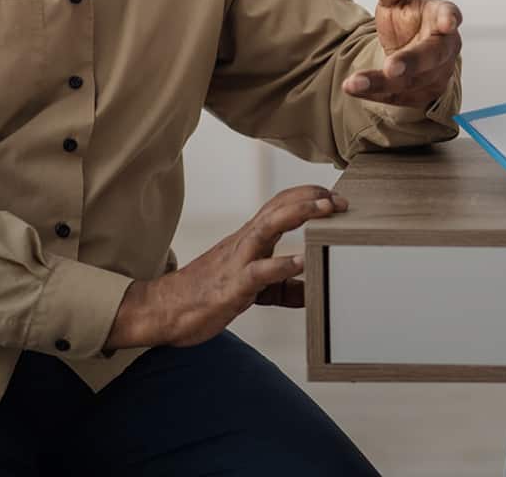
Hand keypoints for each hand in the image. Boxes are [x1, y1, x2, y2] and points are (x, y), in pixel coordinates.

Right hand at [104, 186, 347, 350]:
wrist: (165, 309)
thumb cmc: (207, 295)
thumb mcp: (251, 289)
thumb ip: (281, 288)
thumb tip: (311, 293)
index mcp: (249, 239)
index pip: (280, 205)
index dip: (307, 196)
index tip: (335, 196)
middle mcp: (245, 241)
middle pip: (278, 206)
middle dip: (311, 197)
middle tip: (341, 199)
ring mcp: (238, 260)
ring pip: (268, 227)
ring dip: (299, 214)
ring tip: (326, 210)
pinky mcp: (232, 286)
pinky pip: (258, 272)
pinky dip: (280, 265)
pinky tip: (300, 263)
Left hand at [342, 0, 461, 109]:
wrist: (413, 54)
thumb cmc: (411, 20)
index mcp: (441, 17)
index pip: (449, 15)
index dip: (449, 18)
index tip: (449, 22)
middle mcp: (441, 48)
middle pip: (431, 56)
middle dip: (412, 62)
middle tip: (393, 67)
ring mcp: (432, 74)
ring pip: (410, 80)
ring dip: (382, 82)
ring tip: (355, 82)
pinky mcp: (416, 93)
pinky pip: (393, 95)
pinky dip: (371, 93)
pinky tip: (351, 88)